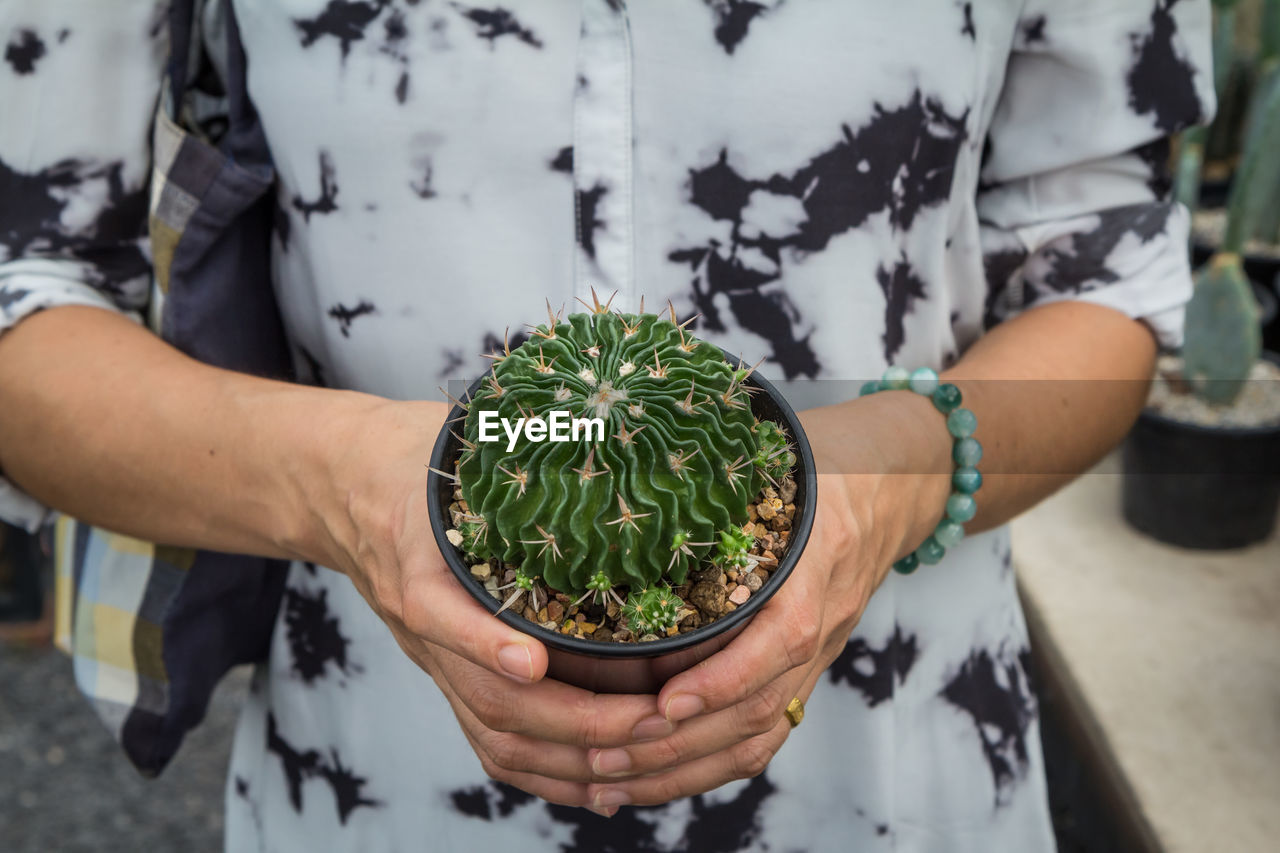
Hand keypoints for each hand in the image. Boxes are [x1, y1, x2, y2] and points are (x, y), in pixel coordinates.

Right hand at [311, 398, 667, 815]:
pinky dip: (547, 774)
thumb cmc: (415, 459)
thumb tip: (595, 417)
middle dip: (575, 717)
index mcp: (418, 557)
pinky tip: (603, 784)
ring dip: (569, 759)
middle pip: (487, 694)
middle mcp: (427, 621)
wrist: (343, 487)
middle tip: (653, 717)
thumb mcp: (457, 436)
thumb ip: (514, 438)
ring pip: (494, 733)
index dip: (487, 642)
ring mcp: (436, 657)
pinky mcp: (451, 674)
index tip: (539, 661)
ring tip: (640, 759)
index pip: (442, 612)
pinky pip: (491, 740)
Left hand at [575, 391, 952, 810]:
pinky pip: (767, 729)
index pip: (781, 638)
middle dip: (680, 742)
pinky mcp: (807, 666)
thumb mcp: (783, 451)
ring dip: (685, 767)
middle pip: (763, 705)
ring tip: (611, 778)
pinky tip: (653, 776)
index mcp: (820, 556)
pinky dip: (710, 763)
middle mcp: (824, 616)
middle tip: (604, 753)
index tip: (663, 702)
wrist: (896, 482)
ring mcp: (820, 648)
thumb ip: (726, 471)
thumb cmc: (827, 459)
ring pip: (763, 731)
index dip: (724, 678)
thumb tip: (630, 472)